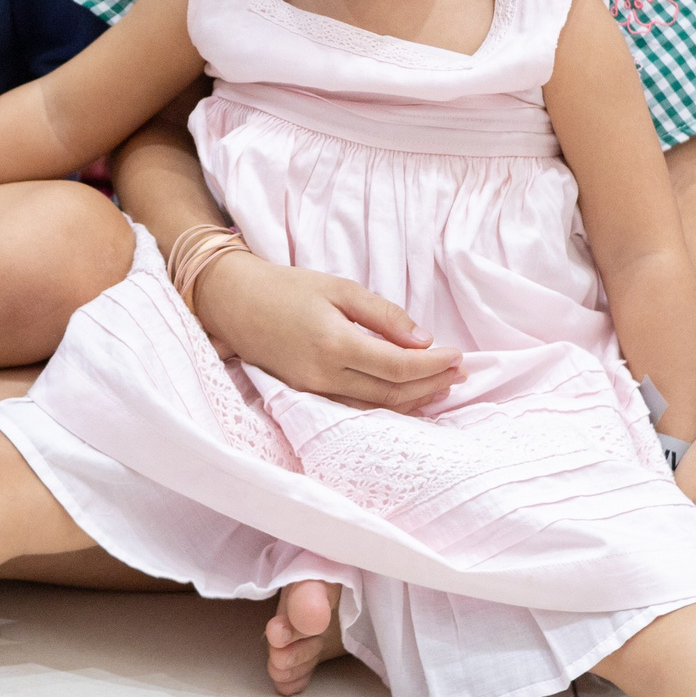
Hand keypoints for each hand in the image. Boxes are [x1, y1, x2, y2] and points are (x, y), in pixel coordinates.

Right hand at [191, 250, 461, 410]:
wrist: (234, 303)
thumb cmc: (287, 288)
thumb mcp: (339, 288)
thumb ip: (383, 315)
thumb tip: (423, 340)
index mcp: (334, 344)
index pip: (397, 366)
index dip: (433, 365)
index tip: (458, 356)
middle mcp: (325, 376)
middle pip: (392, 392)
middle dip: (432, 384)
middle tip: (461, 372)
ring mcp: (314, 391)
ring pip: (376, 408)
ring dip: (414, 399)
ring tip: (443, 387)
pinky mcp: (308, 395)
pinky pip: (356, 408)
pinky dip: (387, 405)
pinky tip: (408, 397)